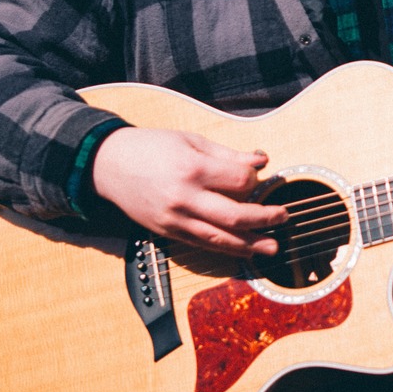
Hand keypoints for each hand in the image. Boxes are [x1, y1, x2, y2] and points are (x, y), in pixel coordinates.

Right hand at [90, 127, 287, 256]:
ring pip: (220, 238)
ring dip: (250, 245)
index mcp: (193, 168)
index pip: (240, 181)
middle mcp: (184, 197)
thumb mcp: (191, 140)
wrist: (108, 164)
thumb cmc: (152, 146)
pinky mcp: (167, 232)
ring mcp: (174, 219)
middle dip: (265, 218)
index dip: (255, 179)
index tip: (257, 176)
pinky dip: (226, 249)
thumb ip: (228, 154)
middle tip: (284, 218)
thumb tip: (263, 160)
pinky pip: (202, 244)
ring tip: (272, 247)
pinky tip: (244, 251)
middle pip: (235, 216)